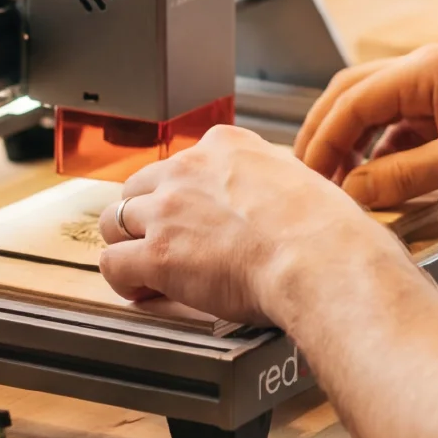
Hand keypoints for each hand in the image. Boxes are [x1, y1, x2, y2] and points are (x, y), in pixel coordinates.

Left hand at [98, 124, 383, 325]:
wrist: (319, 257)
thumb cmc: (322, 227)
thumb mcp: (296, 176)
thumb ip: (266, 176)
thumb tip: (268, 191)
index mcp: (224, 146)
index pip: (180, 163)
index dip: (179, 194)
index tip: (187, 214)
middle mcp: (188, 170)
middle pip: (137, 188)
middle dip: (143, 217)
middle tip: (158, 242)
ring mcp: (168, 210)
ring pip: (115, 222)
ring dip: (128, 245)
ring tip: (143, 269)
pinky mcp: (157, 255)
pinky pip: (114, 265)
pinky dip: (125, 281)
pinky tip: (143, 291)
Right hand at [295, 44, 437, 206]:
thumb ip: (401, 178)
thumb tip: (352, 191)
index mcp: (425, 69)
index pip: (352, 100)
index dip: (323, 140)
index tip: (308, 177)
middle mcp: (427, 70)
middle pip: (355, 96)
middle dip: (327, 134)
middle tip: (309, 176)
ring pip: (377, 112)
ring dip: (355, 145)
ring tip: (341, 184)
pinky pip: (404, 128)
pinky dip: (384, 153)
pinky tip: (380, 181)